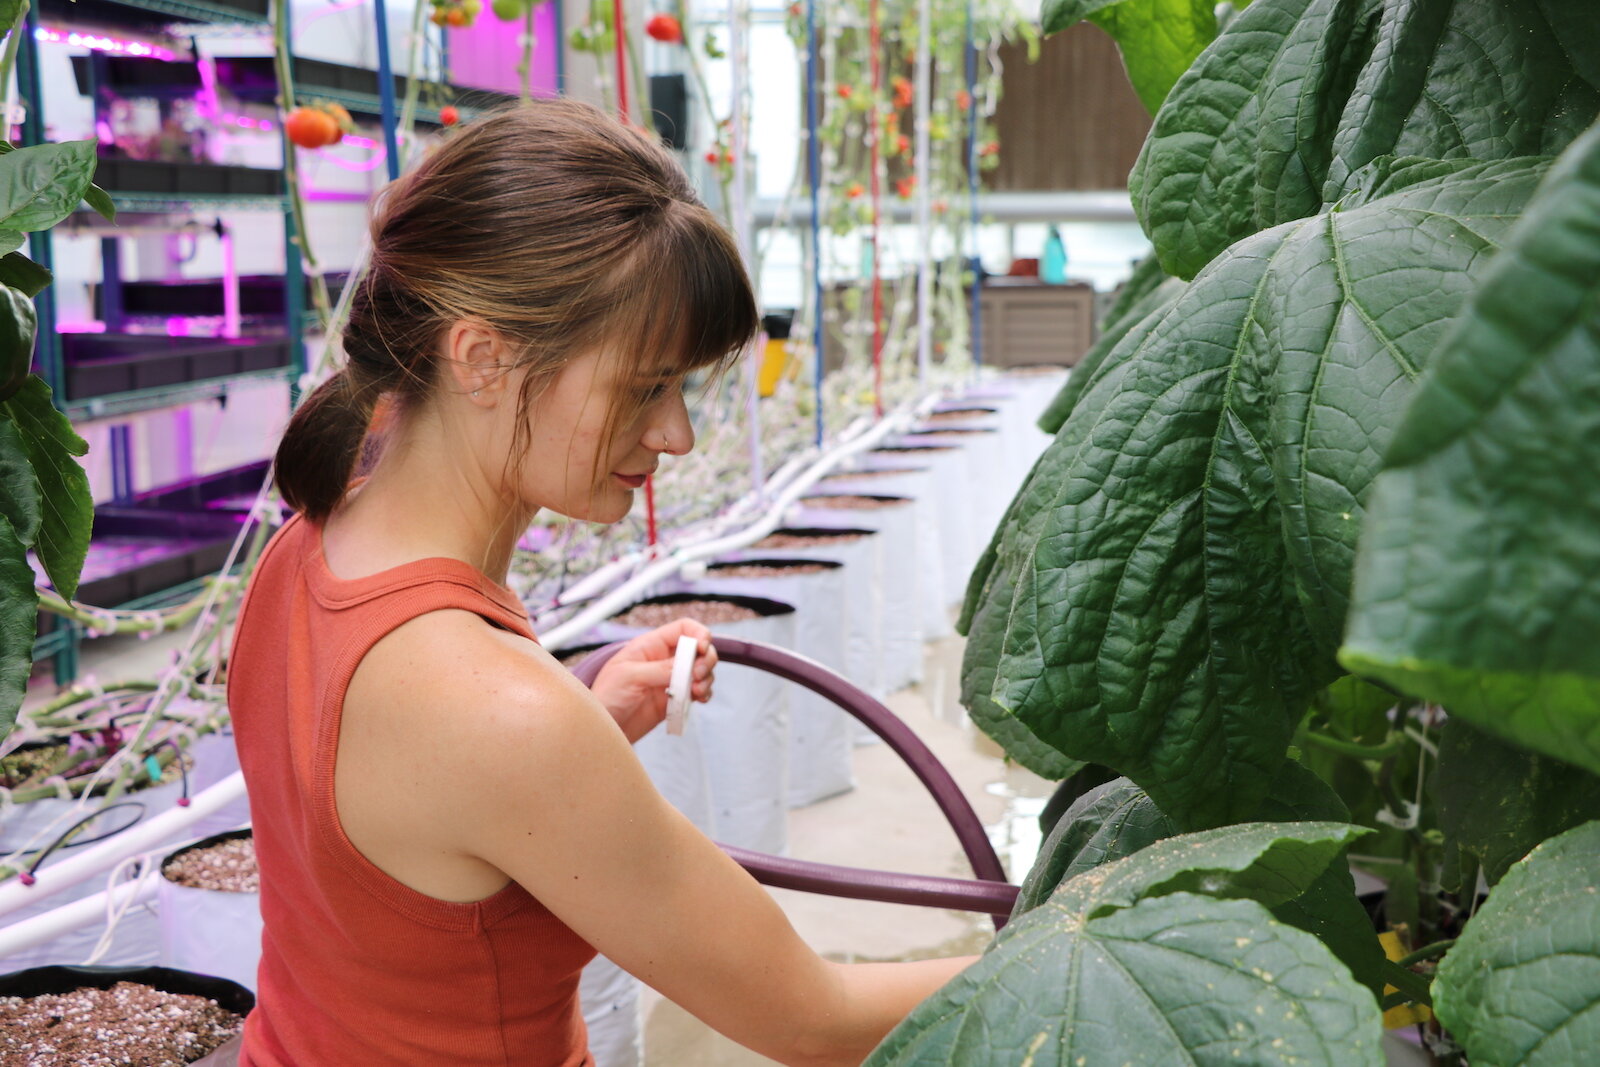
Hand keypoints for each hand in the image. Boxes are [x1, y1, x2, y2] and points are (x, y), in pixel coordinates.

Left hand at [588, 620, 716, 742]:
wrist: (602, 729)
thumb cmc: (606, 697)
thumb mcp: (629, 677)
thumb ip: (660, 669)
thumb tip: (688, 664)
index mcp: (650, 646)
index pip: (683, 628)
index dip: (698, 634)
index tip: (702, 648)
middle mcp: (663, 660)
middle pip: (698, 649)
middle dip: (705, 660)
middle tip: (698, 676)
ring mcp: (671, 680)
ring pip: (702, 671)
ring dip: (706, 679)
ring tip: (697, 692)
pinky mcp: (675, 699)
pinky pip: (698, 691)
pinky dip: (705, 693)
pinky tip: (699, 699)